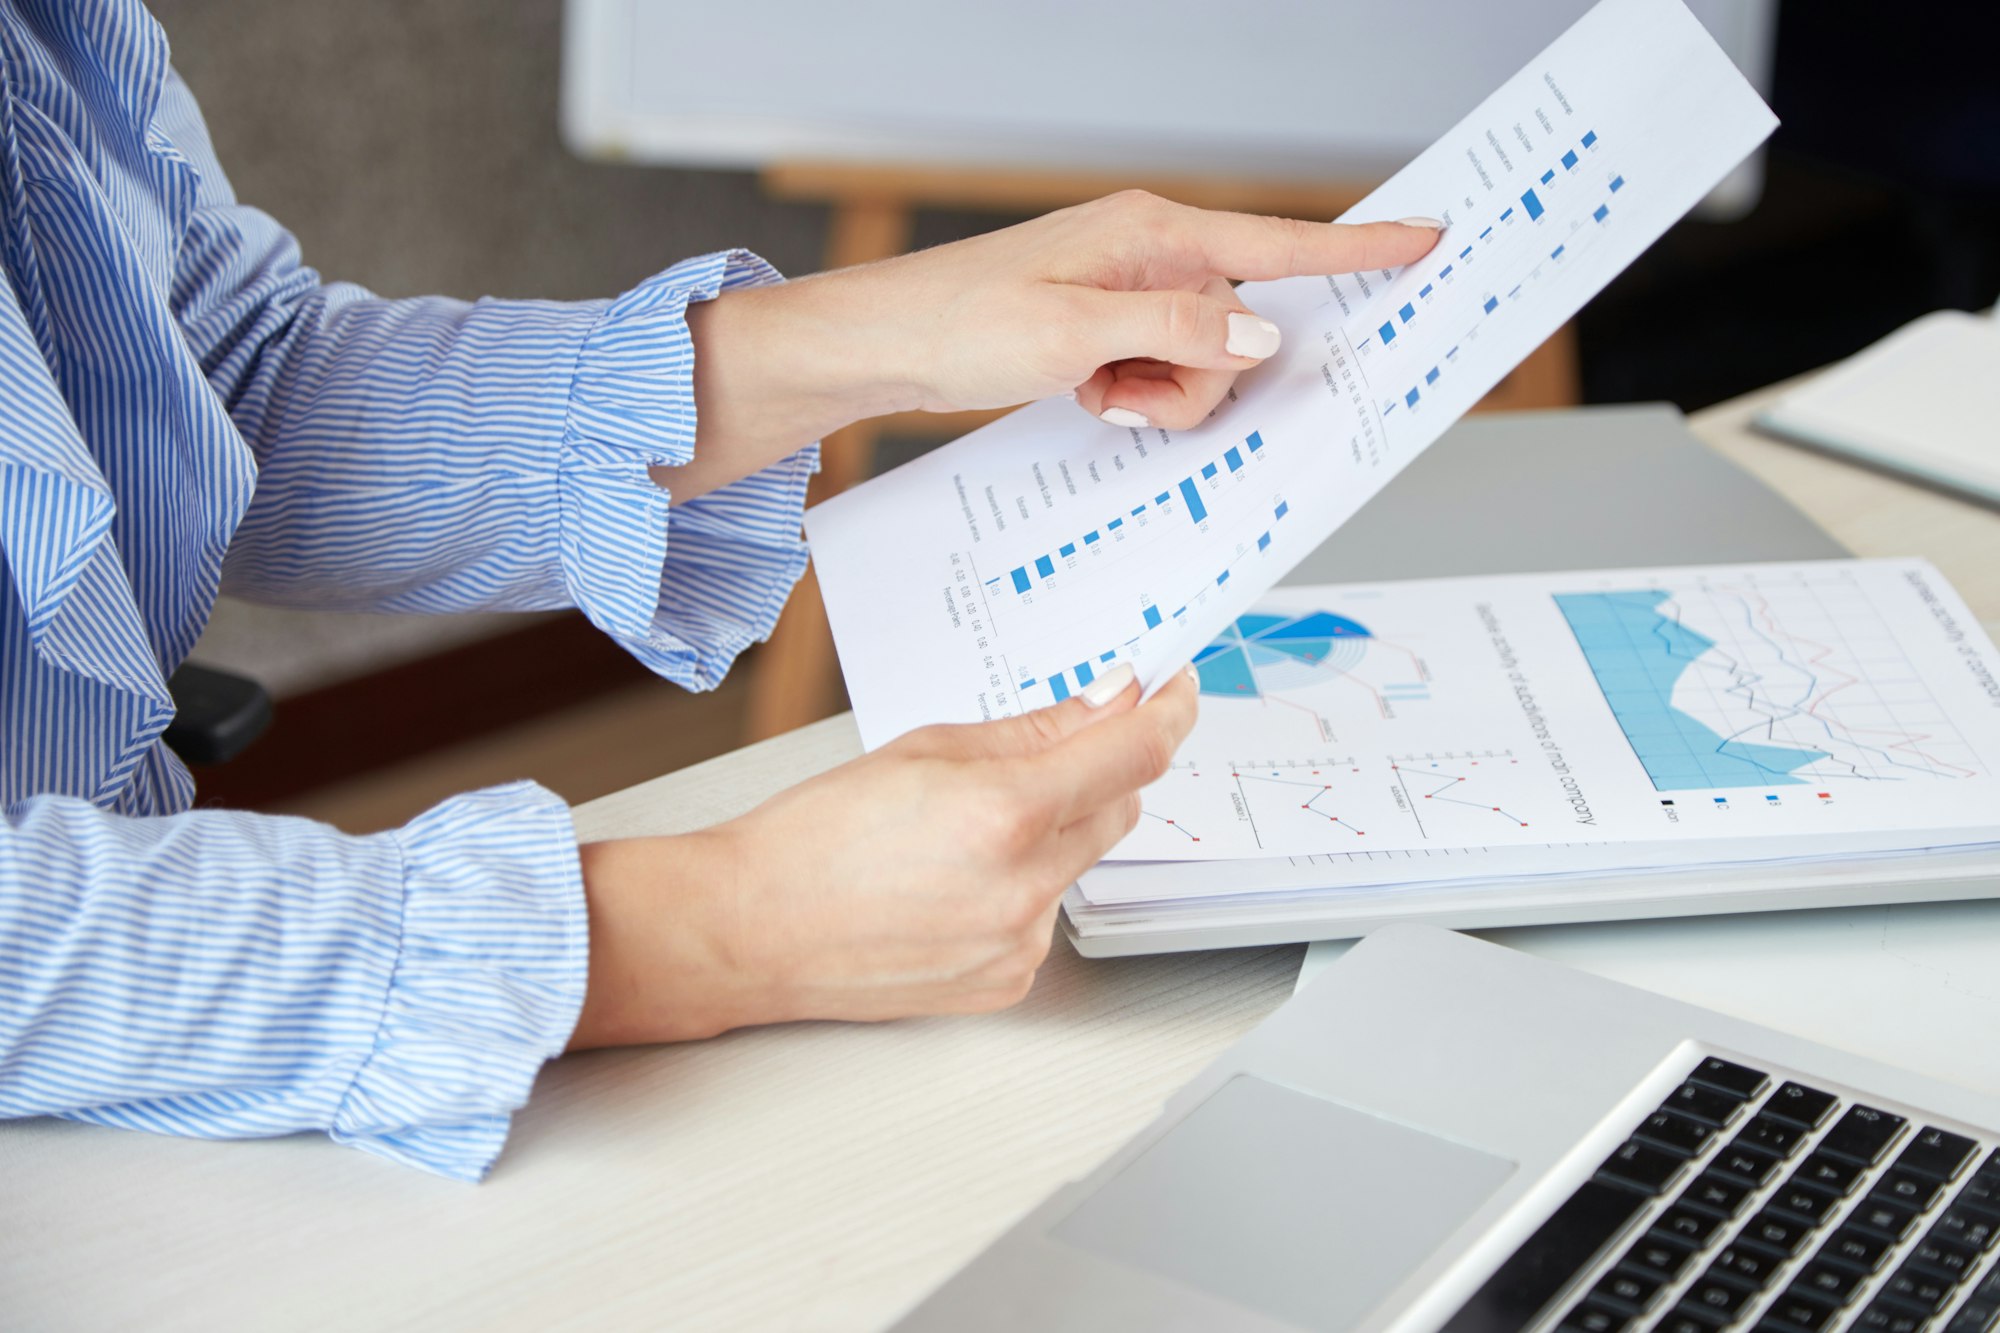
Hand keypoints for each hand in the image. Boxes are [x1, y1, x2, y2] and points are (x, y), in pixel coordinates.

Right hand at [568, 662, 1197, 1047]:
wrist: (749, 929)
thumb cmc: (813, 837)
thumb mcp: (924, 749)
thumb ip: (1032, 729)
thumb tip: (1108, 702)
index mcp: (1006, 812)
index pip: (1136, 751)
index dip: (1168, 709)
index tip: (1176, 687)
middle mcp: (1026, 886)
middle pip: (1118, 804)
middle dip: (1095, 768)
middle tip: (1040, 750)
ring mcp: (1021, 942)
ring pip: (1081, 860)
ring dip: (1052, 830)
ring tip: (959, 831)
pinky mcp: (1009, 981)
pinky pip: (1047, 912)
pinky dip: (1022, 885)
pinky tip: (952, 881)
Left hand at [659, 193, 1442, 498]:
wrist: (885, 344)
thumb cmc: (961, 324)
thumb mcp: (1072, 336)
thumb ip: (1177, 335)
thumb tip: (1263, 338)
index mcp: (1154, 234)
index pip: (1277, 243)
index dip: (1355, 248)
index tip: (1427, 239)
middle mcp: (1153, 254)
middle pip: (1243, 330)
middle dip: (1201, 380)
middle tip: (1119, 389)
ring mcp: (1132, 292)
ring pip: (1206, 365)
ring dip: (1160, 398)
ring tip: (1091, 390)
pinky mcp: (1111, 326)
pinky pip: (1164, 374)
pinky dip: (1135, 397)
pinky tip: (1086, 393)